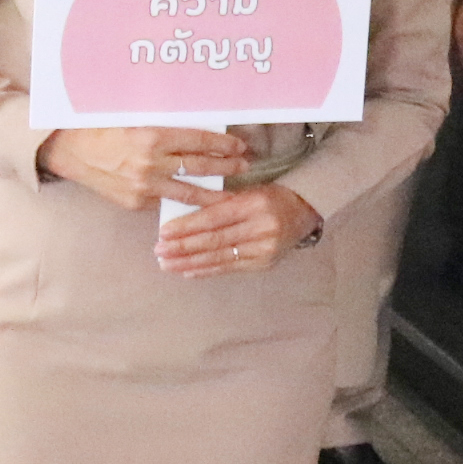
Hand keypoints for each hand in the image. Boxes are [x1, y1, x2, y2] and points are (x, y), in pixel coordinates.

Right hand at [34, 123, 250, 213]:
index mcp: (151, 136)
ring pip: (190, 192)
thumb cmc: (100, 127)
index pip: (199, 140)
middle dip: (227, 166)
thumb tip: (197, 123)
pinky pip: (166, 200)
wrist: (70, 152)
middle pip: (200, 166)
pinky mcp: (136, 202)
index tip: (239, 145)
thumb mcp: (133, 116)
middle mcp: (150, 163)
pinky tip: (198, 197)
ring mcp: (143, 186)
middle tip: (244, 165)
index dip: (223, 143)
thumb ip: (163, 122)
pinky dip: (184, 199)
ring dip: (215, 191)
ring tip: (231, 190)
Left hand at [153, 179, 317, 279]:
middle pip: (215, 240)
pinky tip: (188, 271)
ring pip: (220, 257)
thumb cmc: (267, 197)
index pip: (214, 217)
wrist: (303, 212)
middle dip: (183, 247)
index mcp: (254, 204)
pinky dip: (207, 270)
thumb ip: (216, 203)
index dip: (187, 227)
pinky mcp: (265, 264)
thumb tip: (179, 215)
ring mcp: (265, 249)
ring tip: (167, 264)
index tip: (163, 233)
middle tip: (159, 251)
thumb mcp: (245, 191)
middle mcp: (261, 228)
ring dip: (190, 263)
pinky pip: (230, 268)